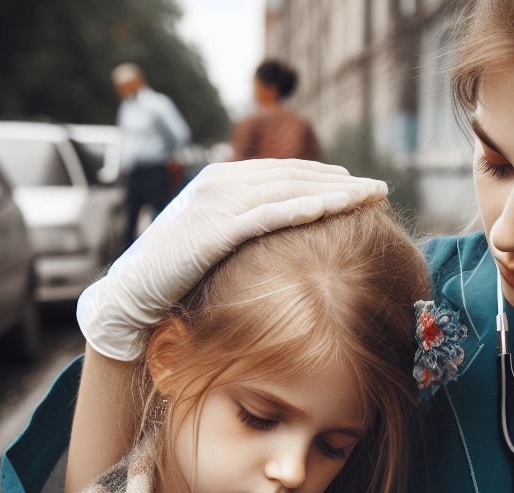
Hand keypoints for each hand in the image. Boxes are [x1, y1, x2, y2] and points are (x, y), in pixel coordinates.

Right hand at [77, 158, 387, 359]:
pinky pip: (267, 215)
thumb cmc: (178, 279)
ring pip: (287, 190)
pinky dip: (301, 208)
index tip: (360, 187)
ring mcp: (217, 203)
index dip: (326, 178)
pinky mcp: (214, 230)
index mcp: (224, 181)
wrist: (133, 296)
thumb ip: (247, 230)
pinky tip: (332, 208)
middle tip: (380, 187)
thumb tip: (284, 238)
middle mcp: (221, 183)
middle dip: (340, 181)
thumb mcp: (218, 246)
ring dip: (333, 192)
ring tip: (369, 195)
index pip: (287, 174)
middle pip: (294, 176)